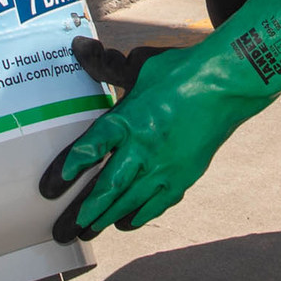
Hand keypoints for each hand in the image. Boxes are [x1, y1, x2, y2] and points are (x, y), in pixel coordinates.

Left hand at [36, 0, 280, 237]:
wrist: (229, 85)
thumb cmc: (183, 72)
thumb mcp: (142, 66)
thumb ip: (108, 67)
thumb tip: (79, 47)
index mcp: (131, 117)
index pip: (92, 148)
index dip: (69, 169)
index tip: (50, 187)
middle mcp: (146, 146)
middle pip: (109, 187)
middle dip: (85, 211)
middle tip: (64, 230)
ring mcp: (167, 166)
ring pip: (132, 201)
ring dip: (107, 220)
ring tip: (87, 233)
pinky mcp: (185, 176)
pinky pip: (158, 203)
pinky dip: (140, 216)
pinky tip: (126, 223)